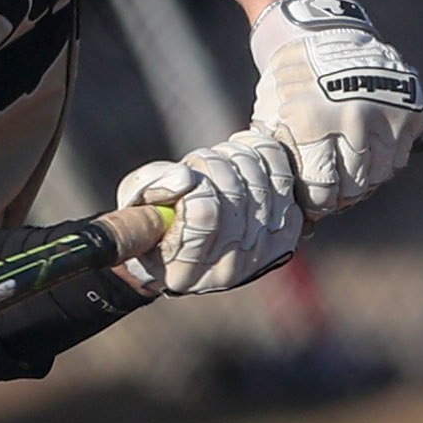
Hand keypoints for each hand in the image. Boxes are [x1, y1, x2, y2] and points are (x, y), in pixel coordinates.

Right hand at [116, 129, 301, 295]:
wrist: (192, 241)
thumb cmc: (155, 219)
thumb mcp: (136, 202)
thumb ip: (151, 187)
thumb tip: (185, 178)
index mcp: (185, 268)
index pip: (204, 210)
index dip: (195, 182)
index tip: (185, 177)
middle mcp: (229, 269)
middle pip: (235, 192)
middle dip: (212, 164)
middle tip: (199, 164)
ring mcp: (263, 253)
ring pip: (260, 181)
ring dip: (235, 157)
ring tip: (219, 162)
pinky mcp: (287, 232)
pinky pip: (283, 176)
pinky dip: (262, 154)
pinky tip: (243, 156)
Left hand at [248, 0, 422, 217]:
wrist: (326, 29)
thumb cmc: (292, 76)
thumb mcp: (271, 108)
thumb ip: (277, 150)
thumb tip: (283, 196)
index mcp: (313, 122)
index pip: (322, 190)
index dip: (317, 203)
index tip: (315, 203)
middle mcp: (352, 120)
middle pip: (354, 187)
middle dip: (341, 193)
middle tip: (333, 189)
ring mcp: (386, 114)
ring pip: (380, 174)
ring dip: (365, 176)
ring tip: (349, 165)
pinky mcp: (410, 109)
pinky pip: (400, 156)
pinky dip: (386, 158)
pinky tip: (369, 147)